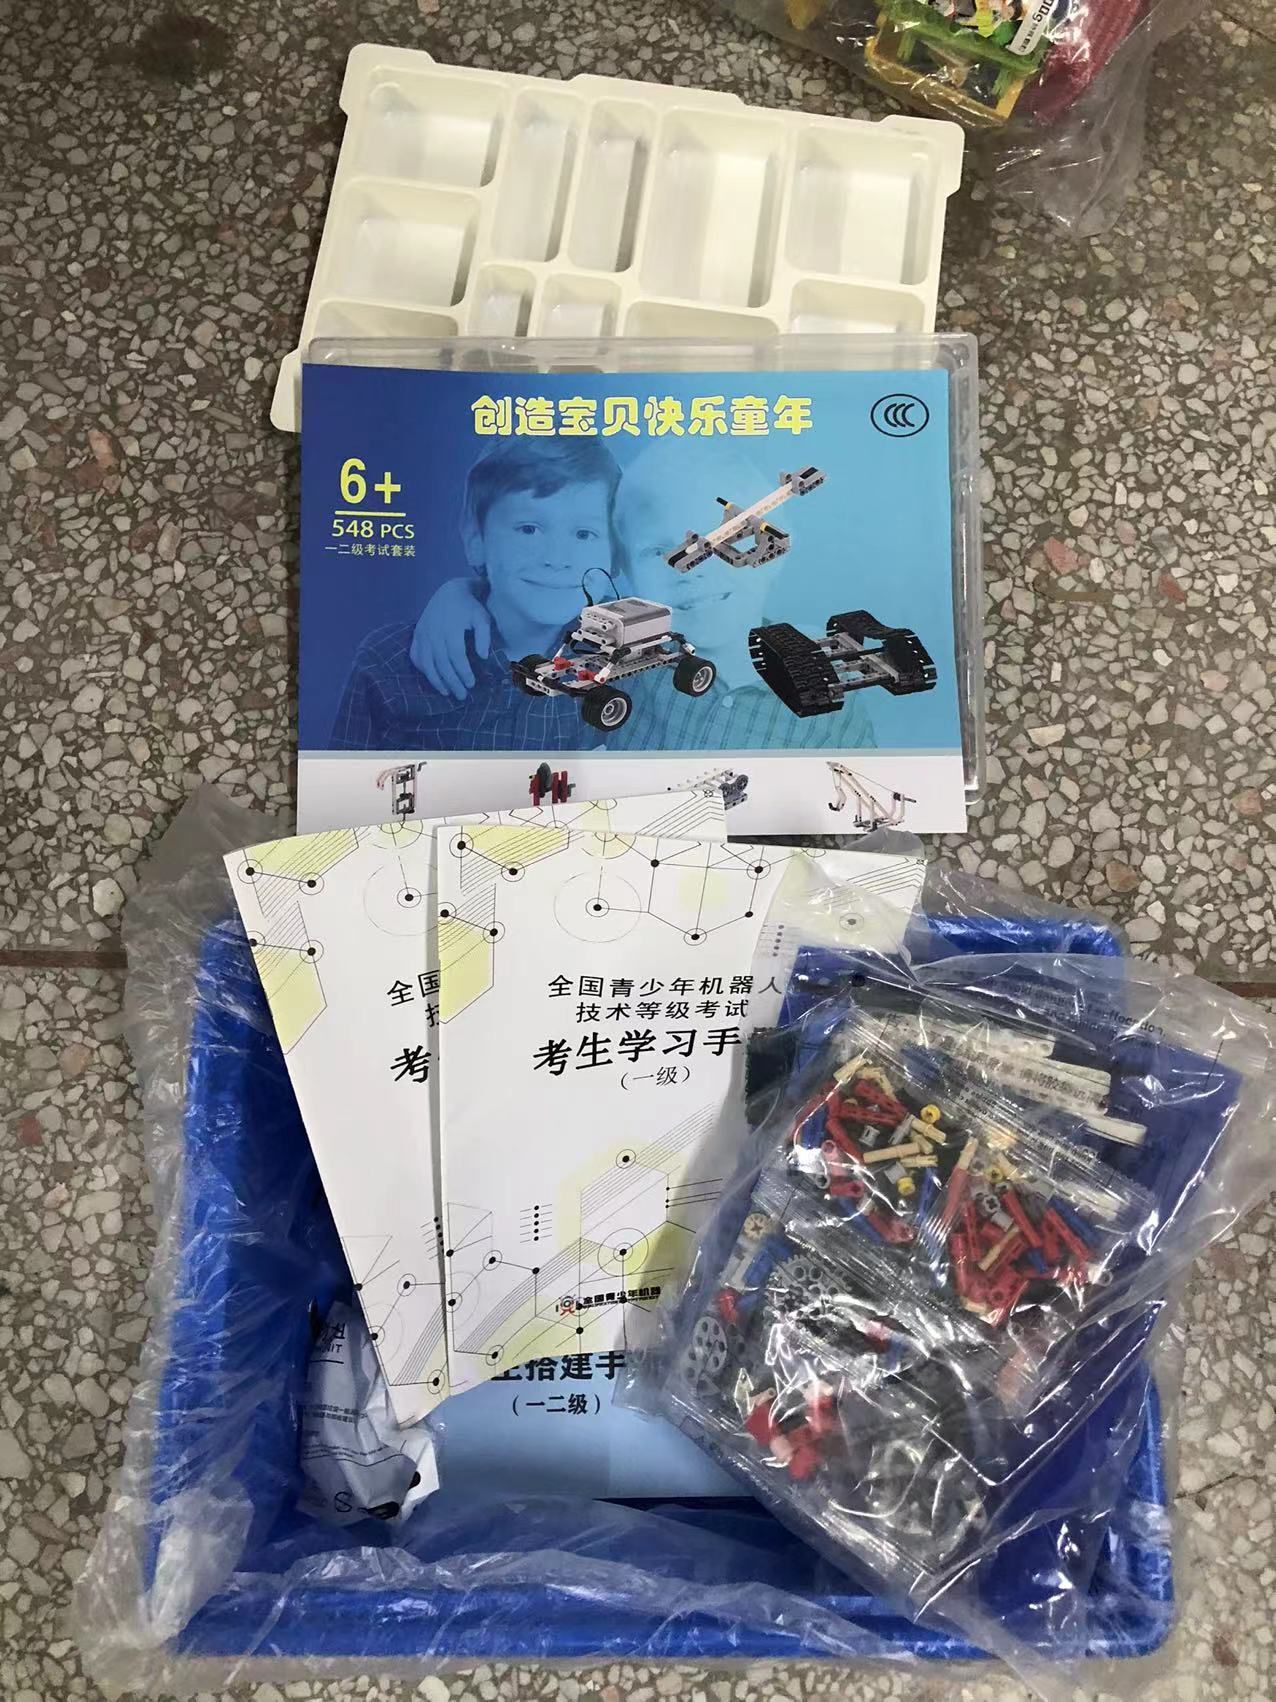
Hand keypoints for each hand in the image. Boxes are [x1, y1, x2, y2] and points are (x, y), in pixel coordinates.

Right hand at [409, 578, 491, 699]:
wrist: (450, 591)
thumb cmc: (469, 607)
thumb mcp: (482, 617)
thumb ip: (484, 636)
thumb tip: (483, 657)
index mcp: (450, 628)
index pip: (455, 655)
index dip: (463, 672)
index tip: (471, 684)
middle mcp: (433, 632)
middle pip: (441, 663)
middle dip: (452, 681)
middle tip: (462, 695)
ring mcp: (422, 634)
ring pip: (427, 662)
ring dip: (436, 680)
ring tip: (447, 693)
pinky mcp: (416, 635)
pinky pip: (416, 656)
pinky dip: (423, 669)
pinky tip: (433, 678)